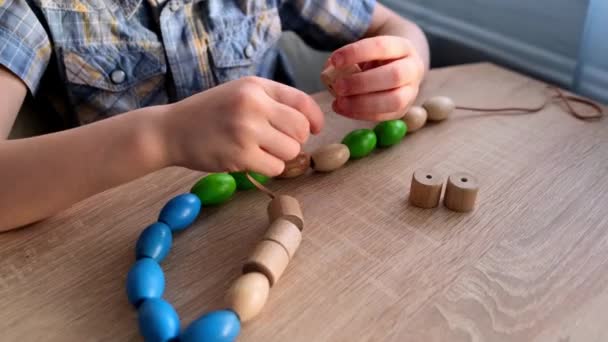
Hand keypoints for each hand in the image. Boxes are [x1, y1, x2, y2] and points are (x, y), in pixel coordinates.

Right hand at [162, 77, 323, 175]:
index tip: (315, 129)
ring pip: (291, 151)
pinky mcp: (240, 156)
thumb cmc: (209, 112)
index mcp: (256, 86)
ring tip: (261, 151)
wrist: (170, 130)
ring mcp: (246, 131)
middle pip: (301, 130)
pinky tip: (252, 160)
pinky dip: (268, 167)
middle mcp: (253, 105)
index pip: (302, 102)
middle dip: (296, 140)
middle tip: (278, 142)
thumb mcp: (240, 92)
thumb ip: (272, 101)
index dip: (315, 119)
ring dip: (281, 156)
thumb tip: (309, 123)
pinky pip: (275, 167)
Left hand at [327, 36, 424, 120]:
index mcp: (404, 46)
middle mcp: (413, 68)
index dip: (357, 53)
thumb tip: (329, 72)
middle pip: (395, 75)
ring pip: (395, 100)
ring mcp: (412, 91)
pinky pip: (385, 116)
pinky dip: (361, 114)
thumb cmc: (375, 57)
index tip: (335, 60)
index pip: (382, 47)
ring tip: (339, 102)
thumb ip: (347, 58)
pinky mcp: (403, 110)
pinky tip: (343, 109)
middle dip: (362, 83)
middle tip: (338, 86)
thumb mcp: (365, 50)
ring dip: (363, 103)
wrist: (398, 66)